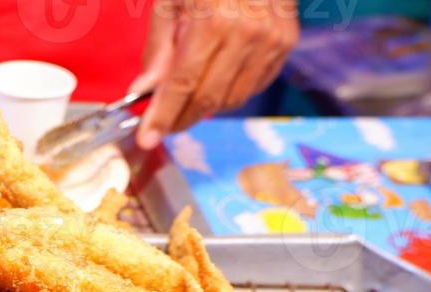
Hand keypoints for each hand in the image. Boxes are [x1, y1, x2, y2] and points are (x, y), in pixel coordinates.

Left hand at [134, 0, 298, 149]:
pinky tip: (216, 81)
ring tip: (187, 100)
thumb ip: (158, 48)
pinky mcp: (286, 41)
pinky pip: (255, 85)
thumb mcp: (171, 0)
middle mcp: (246, 34)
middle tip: (162, 125)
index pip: (183, 85)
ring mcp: (271, 40)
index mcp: (212, 22)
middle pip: (208, 99)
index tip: (146, 139)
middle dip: (181, 119)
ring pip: (233, 98)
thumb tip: (144, 90)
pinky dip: (232, 92)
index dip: (163, 117)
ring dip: (205, 107)